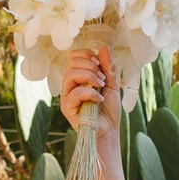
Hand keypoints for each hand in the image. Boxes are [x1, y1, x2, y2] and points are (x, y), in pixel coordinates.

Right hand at [57, 47, 121, 178]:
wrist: (109, 131)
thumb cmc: (109, 111)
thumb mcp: (112, 85)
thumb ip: (108, 68)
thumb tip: (104, 48)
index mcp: (78, 77)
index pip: (74, 57)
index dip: (87, 55)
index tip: (100, 63)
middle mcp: (69, 85)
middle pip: (72, 62)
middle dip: (91, 66)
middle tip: (103, 78)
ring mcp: (67, 96)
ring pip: (71, 74)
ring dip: (90, 77)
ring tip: (101, 87)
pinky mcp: (67, 108)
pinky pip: (75, 93)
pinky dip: (90, 93)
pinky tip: (99, 99)